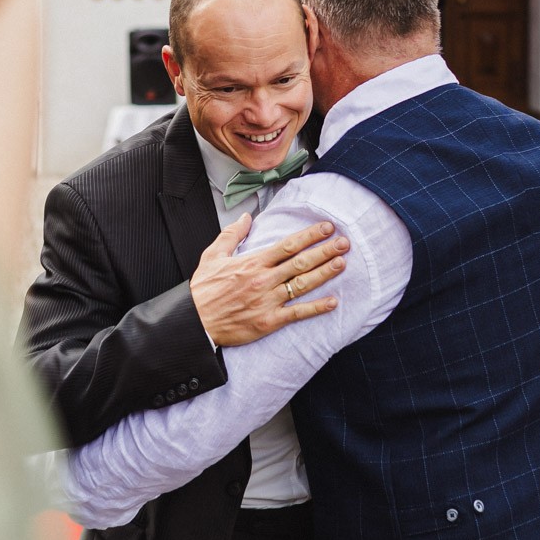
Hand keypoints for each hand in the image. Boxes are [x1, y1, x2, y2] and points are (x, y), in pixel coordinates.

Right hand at [191, 213, 346, 345]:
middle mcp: (263, 279)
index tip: (327, 228)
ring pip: (302, 284)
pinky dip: (316, 308)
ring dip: (324, 273)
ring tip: (342, 263)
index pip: (288, 245)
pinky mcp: (269, 321)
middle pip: (301, 262)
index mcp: (252, 263)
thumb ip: (231, 235)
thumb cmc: (203, 291)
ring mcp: (268, 301)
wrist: (194, 322)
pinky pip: (297, 313)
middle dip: (325, 251)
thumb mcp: (212, 256)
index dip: (310, 236)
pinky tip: (333, 302)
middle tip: (345, 244)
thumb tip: (246, 217)